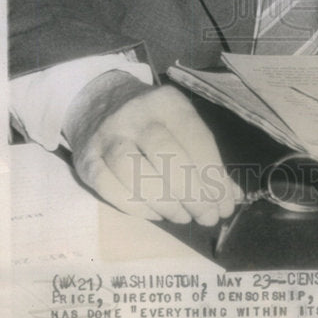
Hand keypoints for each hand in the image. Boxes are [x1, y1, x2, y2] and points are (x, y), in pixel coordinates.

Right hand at [63, 71, 240, 223]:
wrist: (99, 101)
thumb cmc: (152, 118)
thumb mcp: (180, 123)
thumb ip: (205, 157)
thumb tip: (231, 197)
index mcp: (167, 102)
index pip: (196, 137)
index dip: (214, 174)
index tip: (226, 203)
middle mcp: (135, 116)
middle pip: (166, 154)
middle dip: (193, 192)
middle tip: (208, 216)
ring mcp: (107, 137)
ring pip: (135, 173)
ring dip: (166, 202)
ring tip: (185, 217)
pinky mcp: (86, 160)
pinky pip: (110, 189)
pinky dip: (138, 207)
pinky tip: (158, 214)